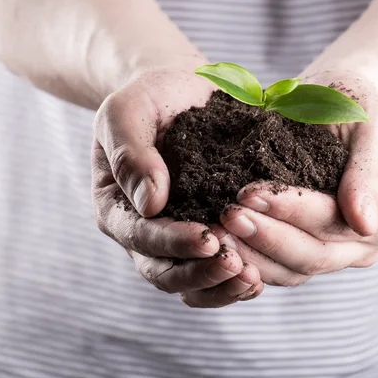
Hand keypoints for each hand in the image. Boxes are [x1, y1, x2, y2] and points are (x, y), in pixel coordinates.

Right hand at [92, 69, 263, 306]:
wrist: (180, 91)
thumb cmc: (150, 98)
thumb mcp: (127, 112)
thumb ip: (130, 153)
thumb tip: (150, 203)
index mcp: (116, 205)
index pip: (141, 236)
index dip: (174, 242)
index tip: (208, 239)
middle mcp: (143, 230)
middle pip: (165, 272)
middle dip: (201, 273)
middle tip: (238, 265)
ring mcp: (175, 235)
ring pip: (191, 282)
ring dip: (221, 286)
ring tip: (253, 278)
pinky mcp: (206, 232)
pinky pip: (214, 268)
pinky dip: (234, 279)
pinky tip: (261, 275)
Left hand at [220, 71, 377, 285]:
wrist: (335, 103)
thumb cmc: (353, 104)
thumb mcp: (372, 122)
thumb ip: (371, 170)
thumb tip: (365, 224)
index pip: (334, 221)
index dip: (291, 210)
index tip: (249, 191)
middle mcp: (364, 243)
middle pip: (312, 254)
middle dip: (266, 235)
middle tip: (226, 215)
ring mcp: (337, 252)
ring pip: (292, 269)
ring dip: (252, 254)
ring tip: (217, 232)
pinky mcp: (308, 249)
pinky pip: (279, 266)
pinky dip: (250, 257)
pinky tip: (222, 241)